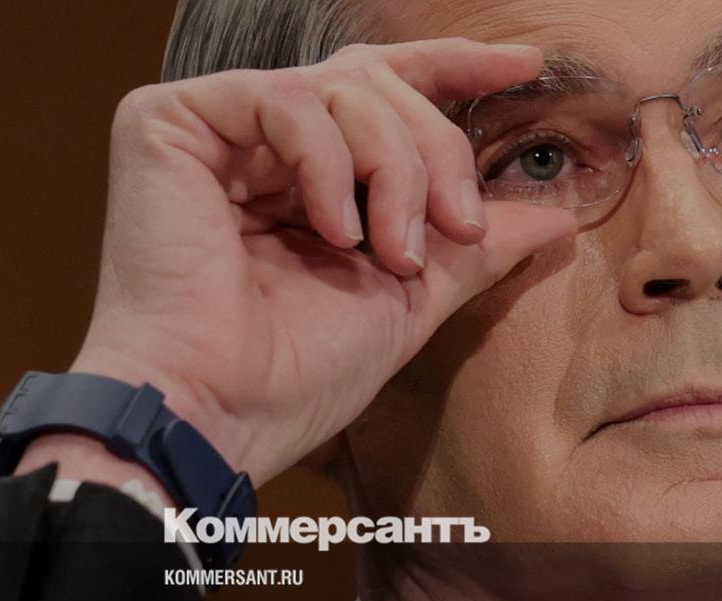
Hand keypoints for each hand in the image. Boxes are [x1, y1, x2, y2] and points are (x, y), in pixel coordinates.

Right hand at [22, 38, 574, 488]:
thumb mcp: (410, 299)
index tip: (524, 66)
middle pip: (376, 86)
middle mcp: (260, 147)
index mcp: (309, 181)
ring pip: (342, 89)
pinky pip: (285, 102)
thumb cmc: (296, 373)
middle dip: (436, 152)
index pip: (385, 95)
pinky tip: (330, 231)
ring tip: (388, 251)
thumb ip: (471, 247)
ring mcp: (215, 132)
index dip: (455, 71)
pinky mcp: (167, 123)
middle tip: (460, 227)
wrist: (217, 413)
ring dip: (392, 168)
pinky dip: (327, 163)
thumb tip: (554, 216)